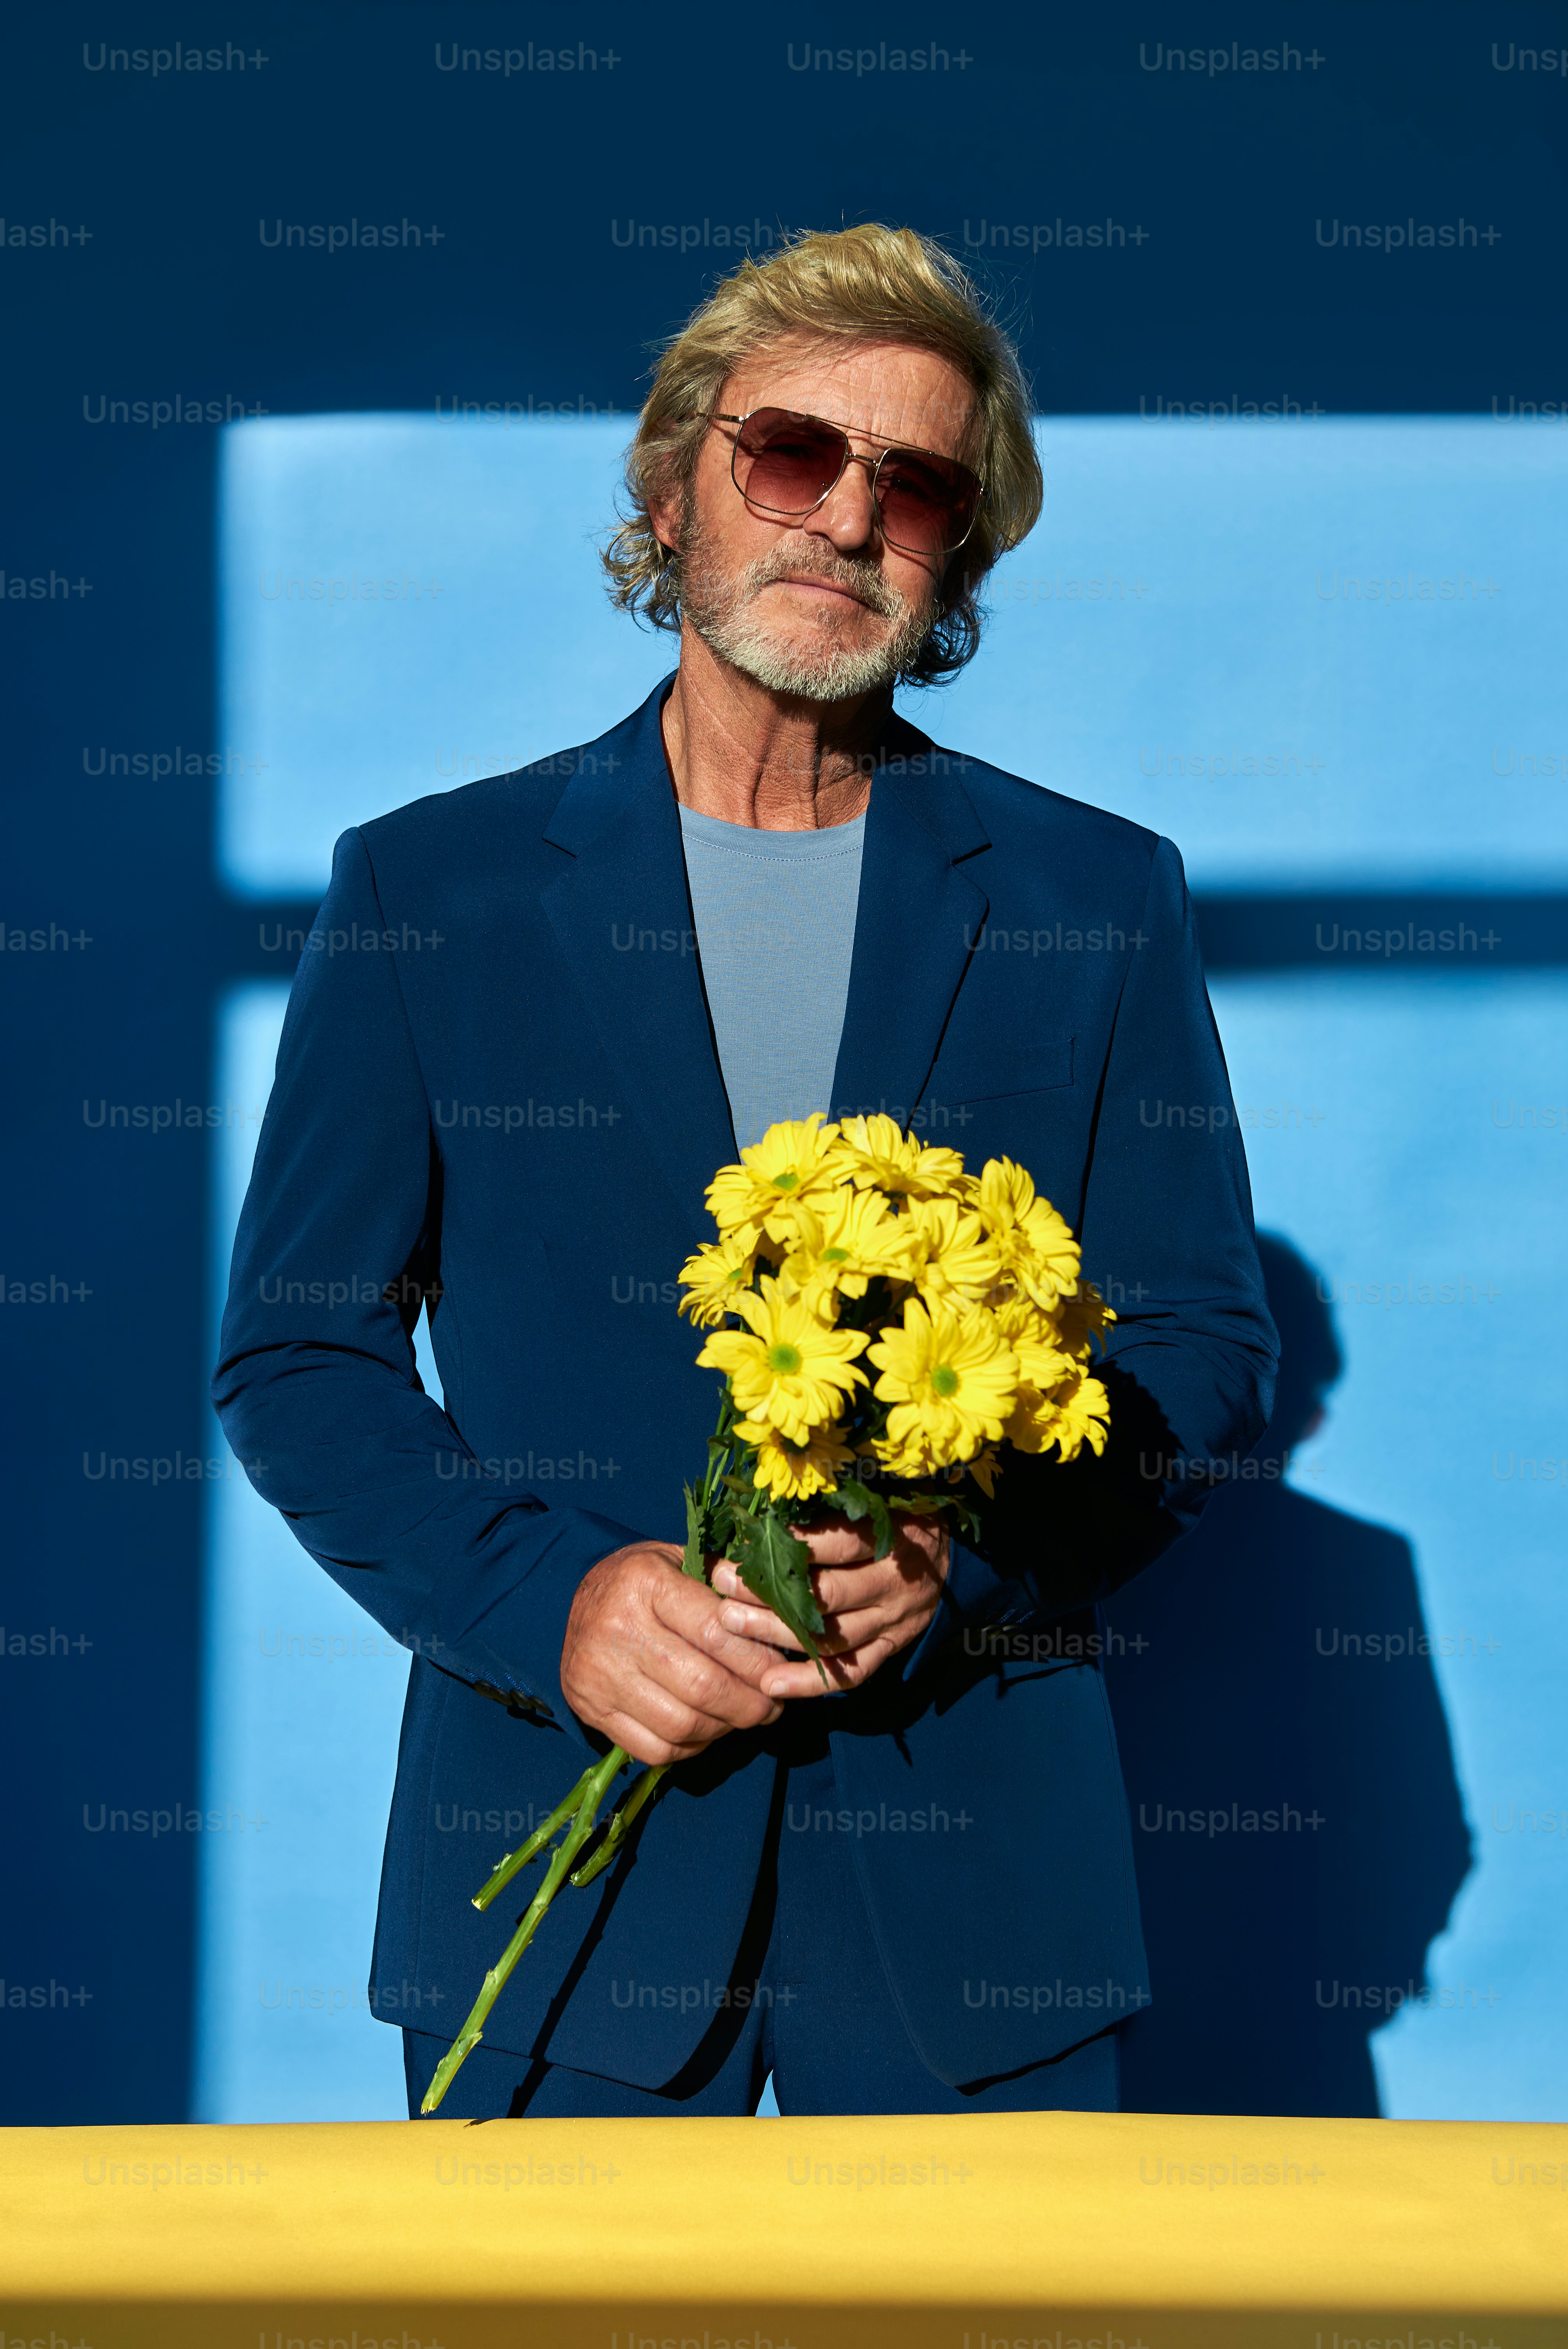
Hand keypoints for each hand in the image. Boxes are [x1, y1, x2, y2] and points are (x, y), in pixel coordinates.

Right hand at [560, 1541, 787, 1765]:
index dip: (759, 1660)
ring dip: (724, 1728)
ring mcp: (599, 1675)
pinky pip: (655, 1748)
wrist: (577, 1598)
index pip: (716, 1633)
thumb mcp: (681, 1560)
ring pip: (682, 1724)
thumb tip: (780, 1620)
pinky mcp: (590, 1710)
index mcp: (646, 1583)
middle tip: (772, 1705)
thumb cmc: (644, 1580)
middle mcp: (617, 1629)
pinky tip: (707, 1728)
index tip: (781, 1672)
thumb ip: (727, 1585)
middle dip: (750, 1703)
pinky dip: (691, 1747)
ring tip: (743, 1716)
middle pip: (703, 1686)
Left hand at [712, 1512, 950, 1697]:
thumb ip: (836, 1505)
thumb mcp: (882, 1499)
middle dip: (770, 1592)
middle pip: (828, 1595)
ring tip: (729, 1626)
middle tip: (723, 1585)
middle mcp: (893, 1585)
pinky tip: (770, 1684)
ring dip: (777, 1634)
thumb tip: (770, 1504)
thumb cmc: (903, 1518)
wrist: (953, 1559)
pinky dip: (811, 1683)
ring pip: (832, 1637)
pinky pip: (852, 1674)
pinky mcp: (891, 1648)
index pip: (840, 1545)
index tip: (748, 1543)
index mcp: (892, 1540)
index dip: (793, 1546)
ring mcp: (893, 1622)